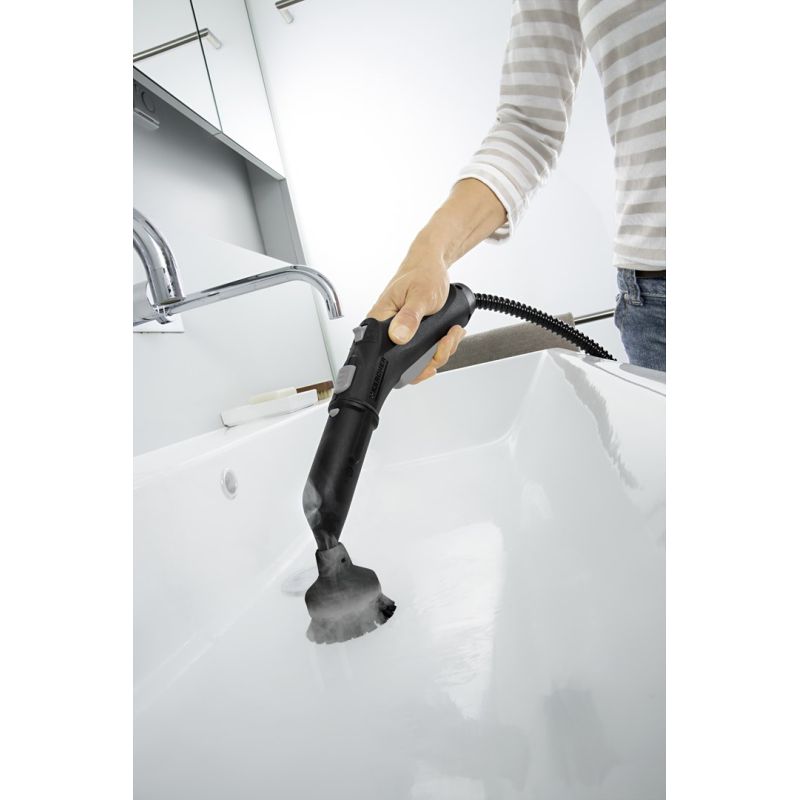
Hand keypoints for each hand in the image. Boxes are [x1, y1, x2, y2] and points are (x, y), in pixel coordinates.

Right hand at [367, 259, 465, 383]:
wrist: (431, 264)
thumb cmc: (422, 273)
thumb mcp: (420, 295)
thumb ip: (409, 317)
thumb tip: (398, 336)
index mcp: (379, 321)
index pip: (382, 356)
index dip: (405, 368)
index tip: (429, 362)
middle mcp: (387, 331)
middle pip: (405, 364)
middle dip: (432, 358)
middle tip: (447, 340)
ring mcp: (400, 335)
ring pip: (420, 359)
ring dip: (442, 350)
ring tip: (452, 332)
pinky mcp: (412, 335)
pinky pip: (426, 351)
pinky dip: (442, 346)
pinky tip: (450, 334)